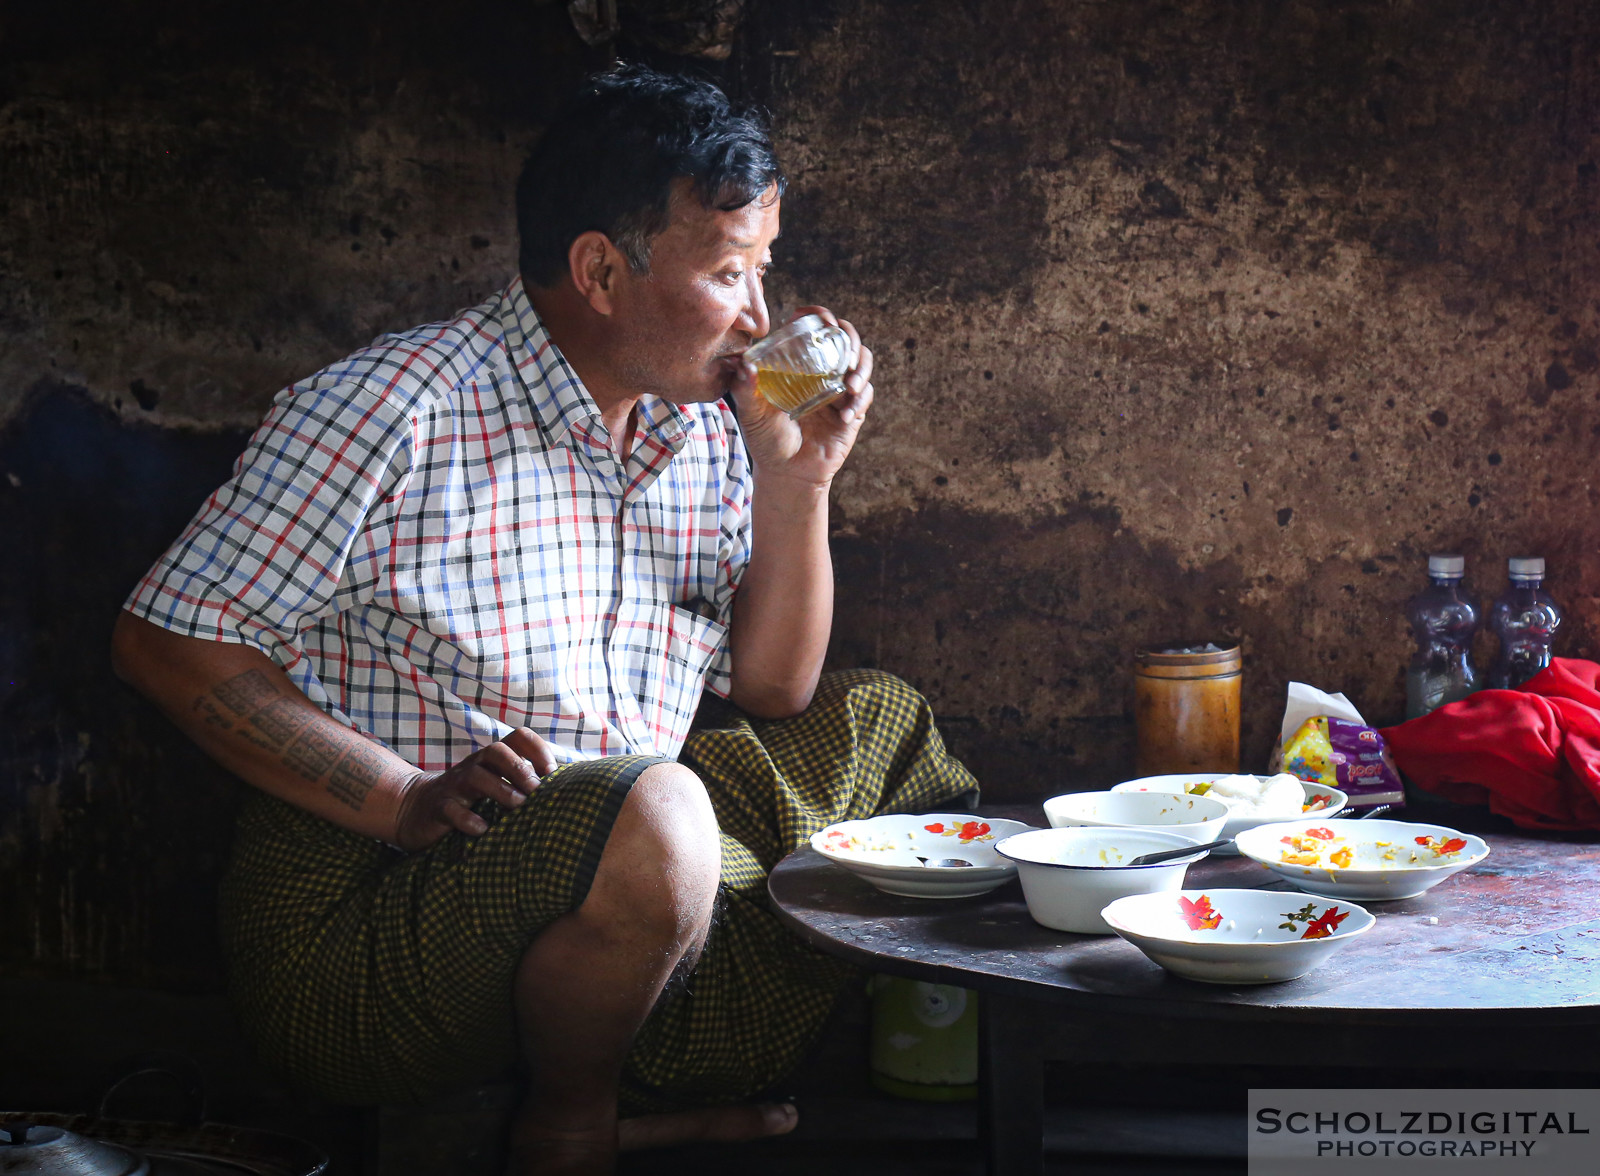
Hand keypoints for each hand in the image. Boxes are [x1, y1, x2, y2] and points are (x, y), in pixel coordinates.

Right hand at [392, 727, 556, 851]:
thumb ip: (523, 782)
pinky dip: (469, 819)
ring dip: (500, 790)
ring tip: (517, 806)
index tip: (552, 772)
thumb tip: (568, 789)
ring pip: (475, 777)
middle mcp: (474, 766)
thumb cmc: (470, 799)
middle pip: (496, 751)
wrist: (416, 809)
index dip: (538, 749)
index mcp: (492, 759)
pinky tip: (483, 829)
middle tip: (536, 790)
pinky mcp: (439, 808)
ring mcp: (454, 786)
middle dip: (519, 768)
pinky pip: (451, 810)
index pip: (518, 737)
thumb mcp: (495, 784)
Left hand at [732, 306, 873, 487]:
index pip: (814, 328)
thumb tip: (744, 364)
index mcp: (798, 363)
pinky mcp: (853, 411)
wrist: (786, 472)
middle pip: (846, 338)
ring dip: (861, 368)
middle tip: (843, 350)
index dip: (820, 317)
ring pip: (862, 362)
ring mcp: (839, 389)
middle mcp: (822, 370)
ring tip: (849, 385)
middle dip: (849, 337)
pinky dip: (860, 401)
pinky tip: (845, 415)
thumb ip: (745, 389)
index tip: (819, 319)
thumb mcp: (751, 412)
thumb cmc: (766, 438)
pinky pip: (865, 396)